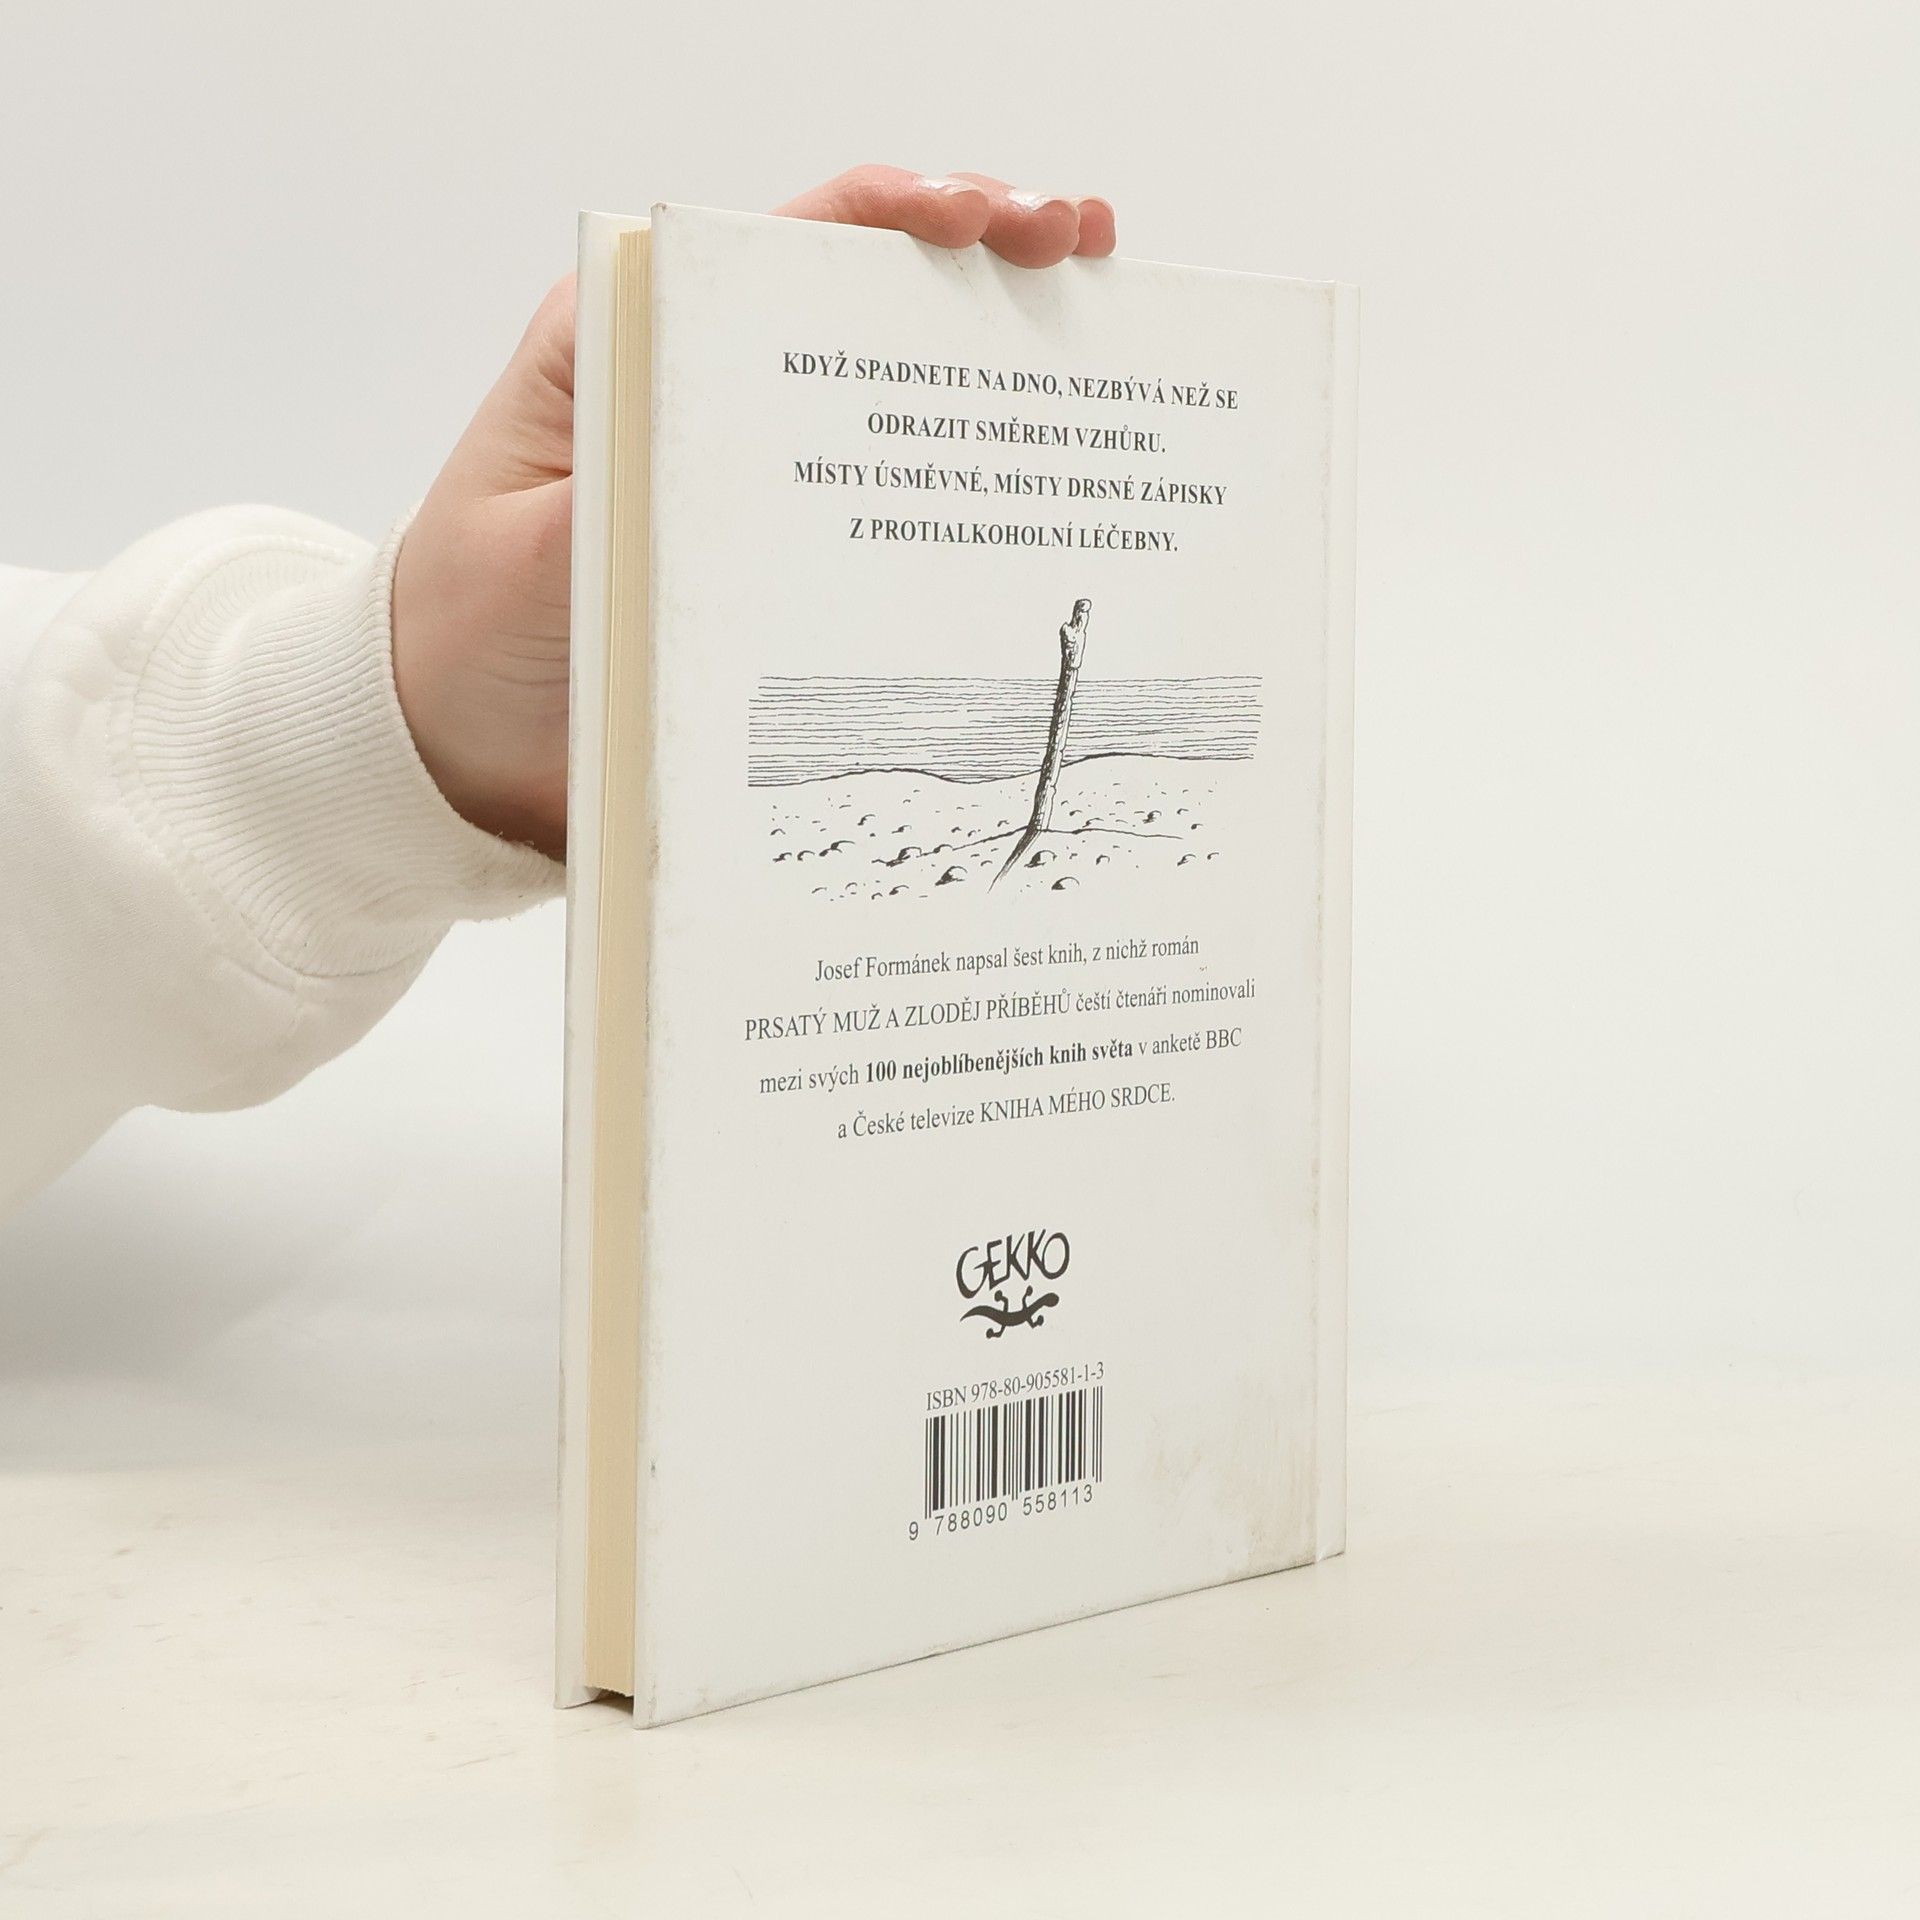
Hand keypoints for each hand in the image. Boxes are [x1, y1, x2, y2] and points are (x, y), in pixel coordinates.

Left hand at [392, 167, 1116, 860]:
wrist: (459, 741)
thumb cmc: (470, 631)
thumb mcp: (530, 563)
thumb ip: (616, 507)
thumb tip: (722, 471)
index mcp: (635, 345)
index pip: (780, 242)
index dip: (896, 211)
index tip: (980, 220)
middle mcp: (710, 387)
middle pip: (863, 289)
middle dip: (984, 251)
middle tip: (1080, 243)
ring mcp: (759, 466)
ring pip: (895, 384)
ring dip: (998, 352)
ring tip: (1101, 329)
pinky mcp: (789, 548)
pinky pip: (891, 496)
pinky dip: (970, 475)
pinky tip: (1046, 469)